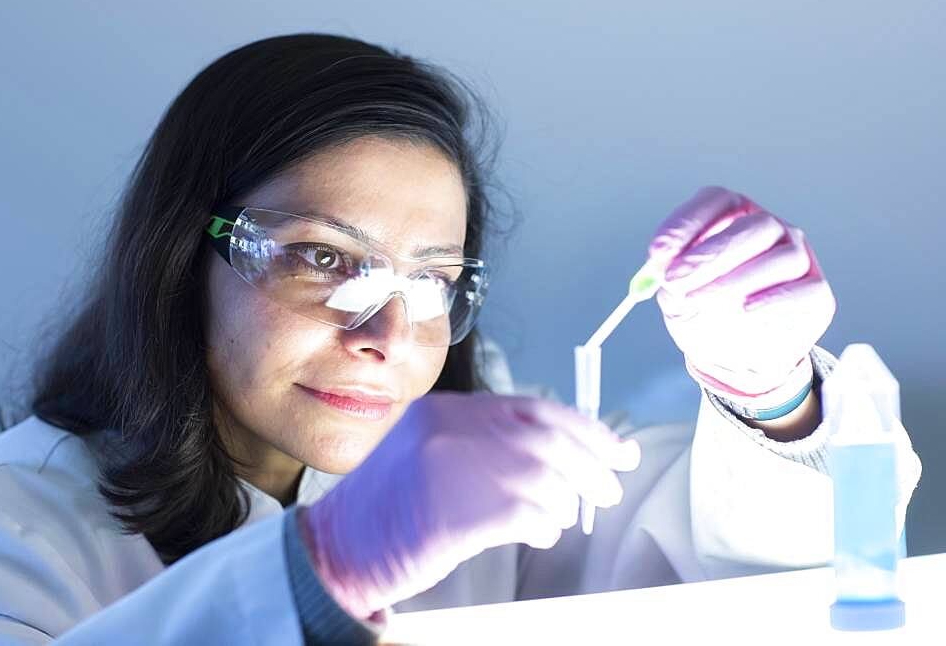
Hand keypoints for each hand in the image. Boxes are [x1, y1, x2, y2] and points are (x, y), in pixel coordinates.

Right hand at [300, 392, 640, 617]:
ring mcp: (453, 465)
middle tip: (609, 487)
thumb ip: (485, 444)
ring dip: (563, 503)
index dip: (585, 429)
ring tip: (555, 520)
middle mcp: (452, 427)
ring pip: (543, 477)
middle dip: (591, 464)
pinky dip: (544, 526)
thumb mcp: (431, 453)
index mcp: (448, 409)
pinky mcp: (456, 510)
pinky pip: (528, 514)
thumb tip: (562, 460)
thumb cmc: (388, 507)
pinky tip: (536, 535)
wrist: (338, 546)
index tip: (616, 448)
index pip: (535, 408)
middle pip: (548, 439)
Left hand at [649, 186, 835, 407]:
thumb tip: (662, 268)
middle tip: (674, 280)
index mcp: (735, 217)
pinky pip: (802, 291)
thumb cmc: (707, 313)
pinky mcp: (816, 293)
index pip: (717, 201)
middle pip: (751, 226)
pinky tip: (745, 310)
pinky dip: (773, 299)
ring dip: (733, 279)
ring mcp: (798, 258)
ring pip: (779, 257)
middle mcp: (771, 229)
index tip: (657, 254)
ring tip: (698, 300)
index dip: (686, 224)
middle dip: (708, 254)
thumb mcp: (678, 297)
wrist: (737, 357)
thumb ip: (671, 281)